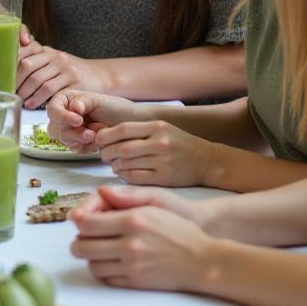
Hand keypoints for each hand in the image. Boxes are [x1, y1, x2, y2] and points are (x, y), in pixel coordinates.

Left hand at [13, 27, 108, 109]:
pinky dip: (38, 99)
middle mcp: (55, 56)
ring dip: (25, 93)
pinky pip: (51, 91)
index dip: (8, 65)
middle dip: (14, 81)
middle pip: (27, 65)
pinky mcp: (74, 81)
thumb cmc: (69, 72)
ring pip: (38, 80)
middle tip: (7, 93)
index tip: (0, 77)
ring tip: (18, 101)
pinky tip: (31, 105)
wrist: (100, 76)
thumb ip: (34, 63)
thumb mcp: (52, 62)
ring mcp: (65, 68)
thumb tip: (6, 74)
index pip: (22, 52)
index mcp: (45, 50)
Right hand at [46, 89, 141, 149]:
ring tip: (95, 137)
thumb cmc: (115, 107)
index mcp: (66, 101)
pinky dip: (85, 147)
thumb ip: (83, 102)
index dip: (62, 116)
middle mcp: (65, 115)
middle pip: (55, 127)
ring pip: (64, 139)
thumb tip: (73, 106)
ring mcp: (70, 130)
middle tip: (89, 134)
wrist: (130, 123)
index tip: (78, 120)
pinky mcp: (78, 143)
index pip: (53, 109)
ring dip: (79, 140)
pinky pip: (74, 148)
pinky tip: (97, 142)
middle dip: (71, 132)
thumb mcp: (99, 100)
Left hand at [68, 187, 218, 290]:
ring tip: (100, 250)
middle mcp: (130, 245)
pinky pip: (106, 278)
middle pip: (82, 247)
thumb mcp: (155, 205)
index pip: (86, 223)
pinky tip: (112, 262)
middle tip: (86, 238)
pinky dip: (104, 270)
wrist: (203, 261)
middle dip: (79, 241)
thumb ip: (125, 198)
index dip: (79, 221)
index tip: (82, 220)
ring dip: (91, 257)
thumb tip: (99, 192)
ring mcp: (132, 266)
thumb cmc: (180, 229)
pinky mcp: (135, 282)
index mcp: (133, 221)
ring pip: (91, 265)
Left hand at [94, 120, 216, 187]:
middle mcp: (160, 143)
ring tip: (114, 164)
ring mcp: (163, 161)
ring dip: (115, 165)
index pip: (122, 129)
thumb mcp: (162, 129)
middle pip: (122, 148)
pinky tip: (124, 173)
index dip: (105, 136)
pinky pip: (135, 178)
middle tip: (104, 156)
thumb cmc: (179, 144)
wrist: (207, 161)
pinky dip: (124, 176)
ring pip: (127, 164)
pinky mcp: (164, 178)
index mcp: (158, 127)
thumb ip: (138, 131)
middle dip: (107, 153)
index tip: (99, 141)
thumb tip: (105, 135)